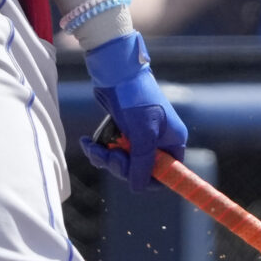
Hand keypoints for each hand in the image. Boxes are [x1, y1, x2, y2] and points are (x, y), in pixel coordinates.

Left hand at [77, 32, 186, 190]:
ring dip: (105, 159)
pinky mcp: (121, 132)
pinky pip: (109, 153)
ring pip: (121, 164)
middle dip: (121, 167)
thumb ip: (142, 162)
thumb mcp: (143, 132)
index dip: (150, 180)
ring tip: (94, 147)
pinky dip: (97, 150)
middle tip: (111, 154)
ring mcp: (138, 138)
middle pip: (140, 172)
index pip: (168, 174)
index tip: (134, 178)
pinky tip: (86, 142)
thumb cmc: (136, 98)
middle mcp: (158, 141)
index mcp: (173, 142)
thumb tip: (137, 188)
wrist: (116, 72)